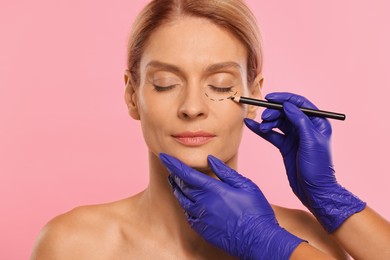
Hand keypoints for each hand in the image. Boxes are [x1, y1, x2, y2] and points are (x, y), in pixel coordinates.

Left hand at [160, 153, 303, 258]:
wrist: (259, 240)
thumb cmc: (256, 211)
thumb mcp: (245, 185)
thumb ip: (225, 172)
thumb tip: (210, 159)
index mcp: (213, 190)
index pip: (186, 174)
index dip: (173, 164)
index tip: (163, 156)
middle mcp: (203, 204)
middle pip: (182, 187)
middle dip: (175, 176)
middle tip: (171, 169)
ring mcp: (202, 218)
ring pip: (183, 202)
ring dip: (178, 191)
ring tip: (175, 184)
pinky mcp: (203, 230)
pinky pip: (189, 216)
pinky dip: (186, 207)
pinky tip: (189, 204)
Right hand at [244, 92, 365, 231]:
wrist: (314, 191)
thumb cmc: (318, 167)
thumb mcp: (311, 141)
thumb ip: (300, 121)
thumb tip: (287, 105)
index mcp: (317, 122)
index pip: (300, 103)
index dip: (285, 98)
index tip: (270, 97)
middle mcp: (306, 127)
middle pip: (286, 112)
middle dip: (274, 112)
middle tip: (265, 118)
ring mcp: (295, 137)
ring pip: (278, 122)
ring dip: (267, 122)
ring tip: (262, 127)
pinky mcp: (285, 146)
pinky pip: (272, 134)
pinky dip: (261, 130)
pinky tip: (250, 125)